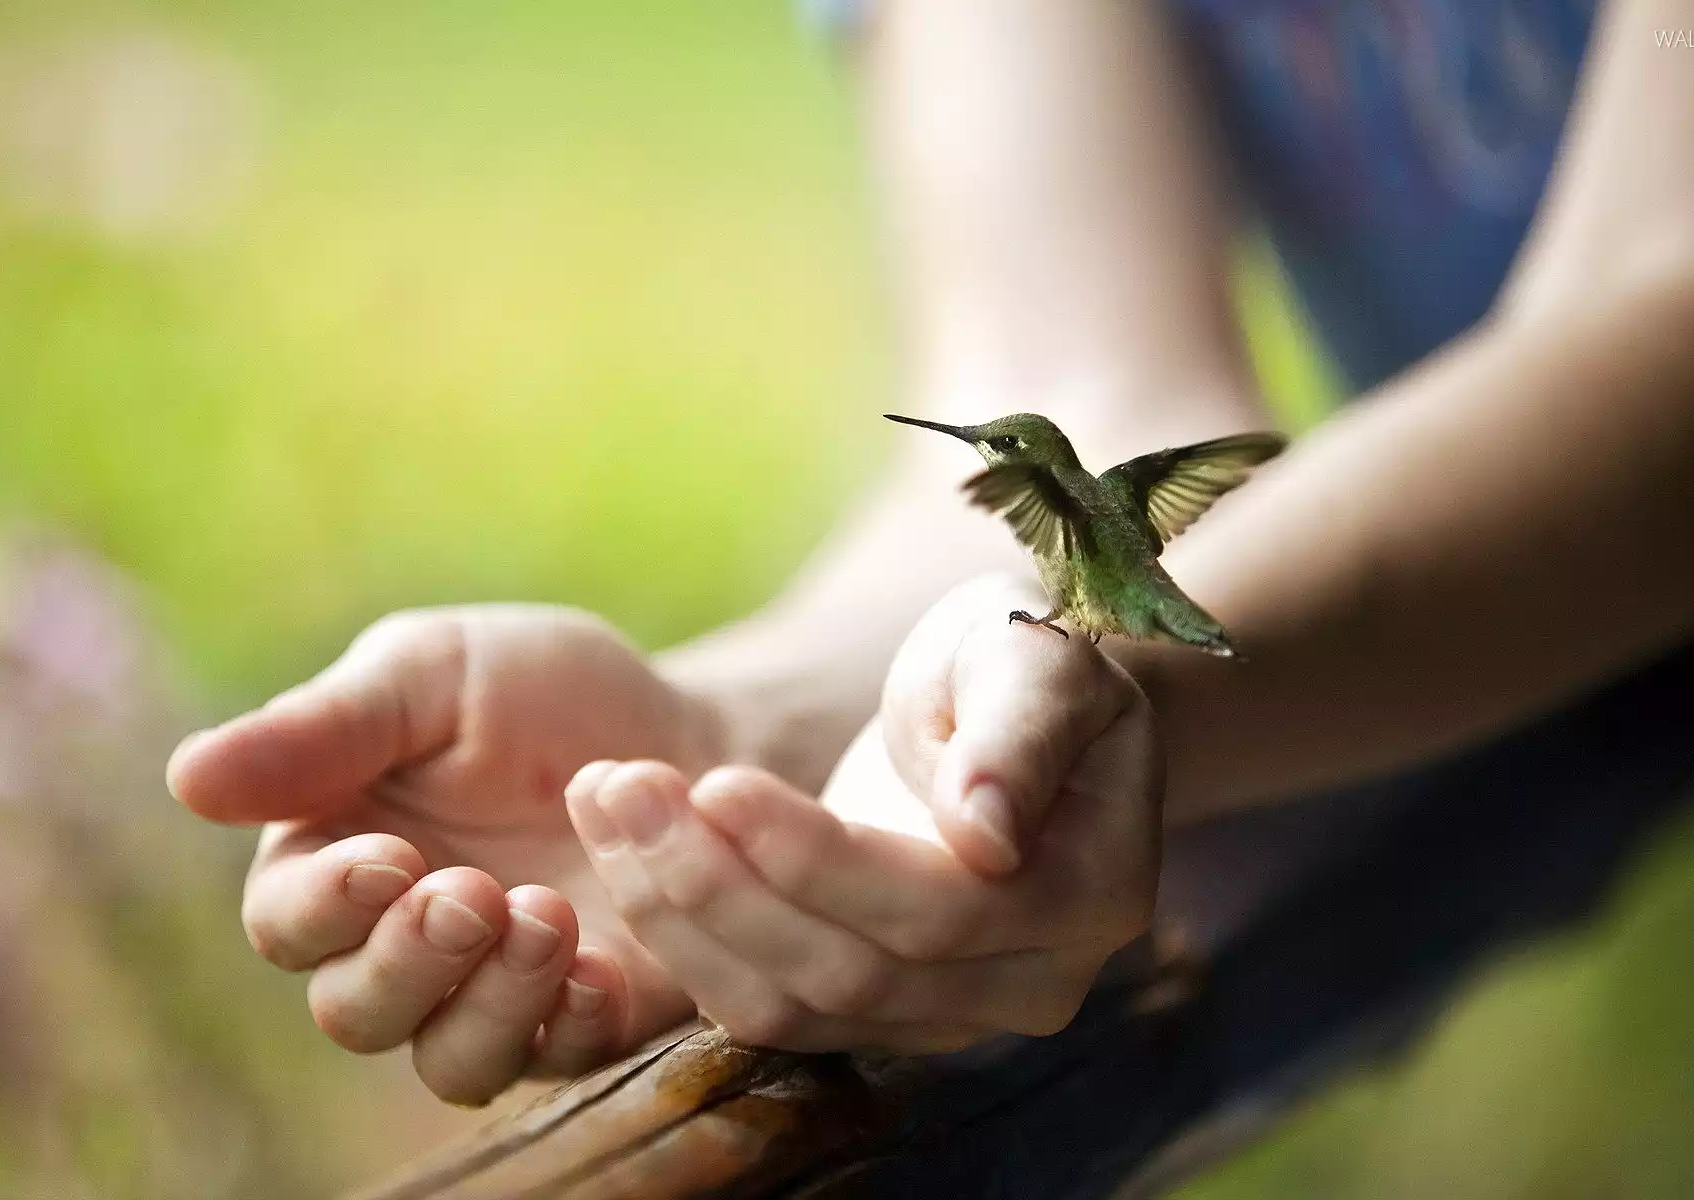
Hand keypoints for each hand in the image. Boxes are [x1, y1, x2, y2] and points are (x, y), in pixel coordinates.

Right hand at [167, 606, 721, 1103]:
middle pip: (356, 1010)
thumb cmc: (544, 691)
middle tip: (472, 894)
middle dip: (407, 961)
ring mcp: (499, 995)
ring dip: (489, 1002)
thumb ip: (323, 729)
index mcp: (340, 859)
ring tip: (546, 916)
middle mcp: (405, 948)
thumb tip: (185, 777)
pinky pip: (559, 1062)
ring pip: (454, 1060)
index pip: (289, 921)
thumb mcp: (432, 673)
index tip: (388, 860)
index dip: (325, 906)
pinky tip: (598, 969)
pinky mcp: (591, 1018)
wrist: (690, 729)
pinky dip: (570, 1024)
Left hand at [563, 576, 1161, 1052]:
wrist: (1009, 713)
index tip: (717, 781)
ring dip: (677, 913)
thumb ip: (1019, 735)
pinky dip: (679, 934)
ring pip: (789, 1006)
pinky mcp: (872, 1018)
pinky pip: (759, 1004)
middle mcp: (1029, 986)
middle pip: (851, 973)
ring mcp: (950, 1017)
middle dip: (720, 884)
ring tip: (603, 807)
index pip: (937, 910)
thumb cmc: (1023, 664)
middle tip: (623, 788)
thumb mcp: (1037, 658)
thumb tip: (986, 834)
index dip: (818, 860)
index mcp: (1090, 897)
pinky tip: (621, 849)